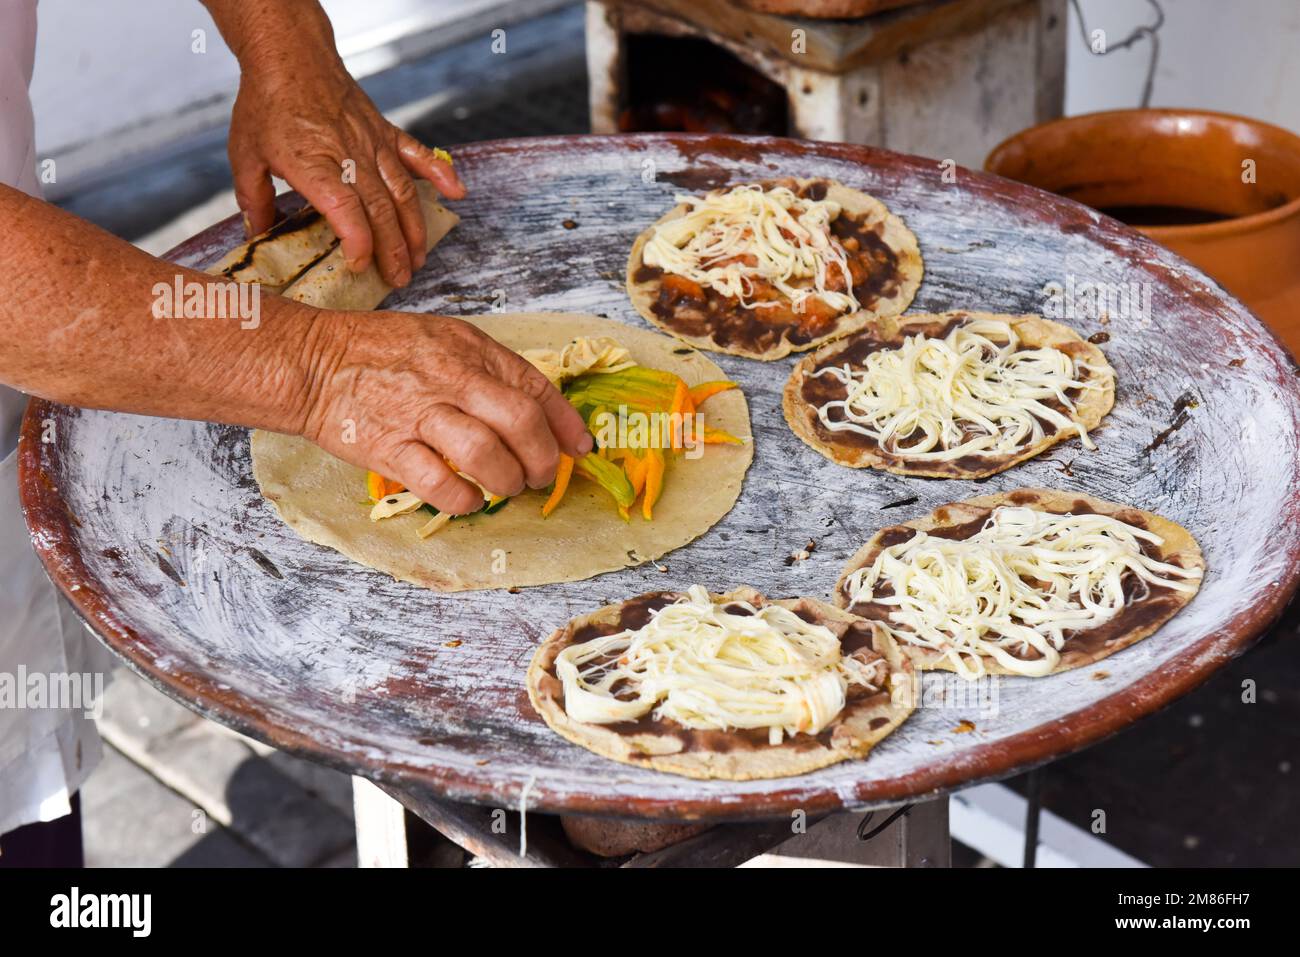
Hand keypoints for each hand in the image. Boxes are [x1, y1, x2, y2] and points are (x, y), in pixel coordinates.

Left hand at [226, 53, 464, 287]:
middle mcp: (349, 155)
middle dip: (394, 250)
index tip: (359, 265)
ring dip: (415, 230)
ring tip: (418, 259)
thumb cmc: (266, 104)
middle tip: (399, 280)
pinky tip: (457, 194)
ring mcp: (372, 143)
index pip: (344, 208)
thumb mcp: (245, 153)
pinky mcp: (385, 132)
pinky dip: (440, 174)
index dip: (358, 241)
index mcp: (312, 163)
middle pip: (381, 210)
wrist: (290, 55)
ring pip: (402, 192)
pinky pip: (417, 154)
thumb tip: (257, 236)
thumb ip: (255, 198)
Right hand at [299, 313, 593, 513]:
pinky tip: (469, 500)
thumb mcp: (442, 340)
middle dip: (541, 458)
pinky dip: (464, 499)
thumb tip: (539, 411)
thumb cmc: (380, 351)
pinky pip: (439, 482)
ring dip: (507, 480)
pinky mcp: (389, 448)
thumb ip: (488, 370)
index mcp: (469, 350)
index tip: (580, 448)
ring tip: (505, 488)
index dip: (565, 423)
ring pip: (485, 452)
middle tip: (538, 476)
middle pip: (520, 421)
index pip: (534, 386)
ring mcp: (419, 414)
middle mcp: (450, 378)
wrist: (311, 361)